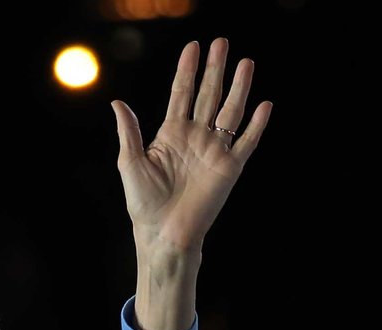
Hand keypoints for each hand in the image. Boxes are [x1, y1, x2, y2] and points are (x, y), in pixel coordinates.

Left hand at [108, 37, 271, 257]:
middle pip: (208, 95)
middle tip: (222, 42)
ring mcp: (214, 151)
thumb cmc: (143, 204)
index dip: (187, 70)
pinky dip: (256, 125)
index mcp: (171, 133)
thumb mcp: (130, 162)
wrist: (163, 235)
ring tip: (246, 63)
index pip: (182, 93)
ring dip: (238, 88)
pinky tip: (264, 105)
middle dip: (215, 69)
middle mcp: (195, 137)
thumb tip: (117, 102)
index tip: (193, 46)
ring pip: (230, 112)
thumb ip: (129, 131)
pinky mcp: (229, 169)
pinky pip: (246, 142)